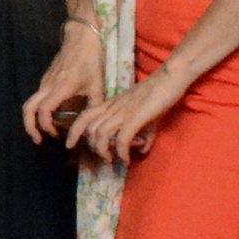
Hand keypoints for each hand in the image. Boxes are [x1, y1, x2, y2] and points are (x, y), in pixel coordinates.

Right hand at [22, 28, 104, 143]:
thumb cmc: (90, 61)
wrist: (80, 39)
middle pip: (28, 108)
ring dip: (32, 119)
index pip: (44, 111)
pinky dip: (39, 111)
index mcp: (61, 88)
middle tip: (38, 140)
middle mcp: (48, 86)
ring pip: (30, 103)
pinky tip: (51, 117)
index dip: (47, 126)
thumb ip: (94, 107)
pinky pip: (37, 98)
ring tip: (42, 132)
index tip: (57, 135)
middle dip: (30, 126)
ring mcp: (44, 82)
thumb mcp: (98, 86)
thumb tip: (93, 125)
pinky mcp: (45, 79)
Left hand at [66, 62, 188, 164]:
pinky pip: (121, 139)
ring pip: (101, 135)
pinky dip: (121, 152)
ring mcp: (122, 112)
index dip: (74, 132)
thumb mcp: (144, 113)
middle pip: (90, 129)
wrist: (168, 78)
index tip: (70, 145)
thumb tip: (142, 150)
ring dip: (104, 152)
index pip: (84, 116)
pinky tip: (126, 159)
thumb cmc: (156, 92)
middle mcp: (112, 108)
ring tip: (112, 161)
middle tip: (105, 158)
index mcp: (110, 104)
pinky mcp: (136, 117)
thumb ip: (141, 131)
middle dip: (93, 147)